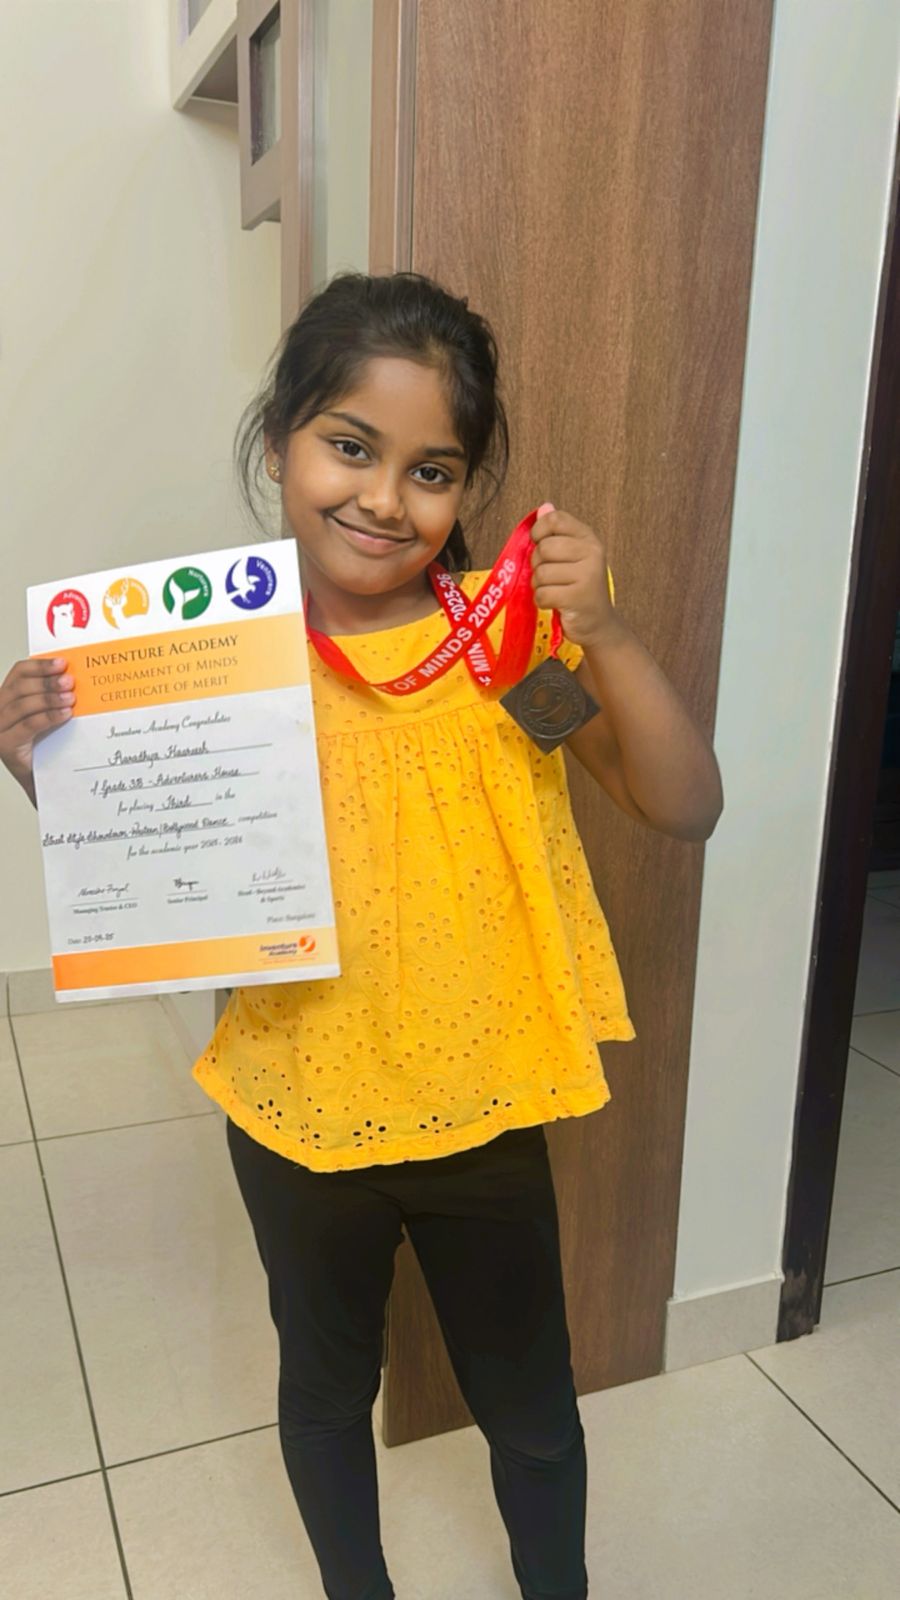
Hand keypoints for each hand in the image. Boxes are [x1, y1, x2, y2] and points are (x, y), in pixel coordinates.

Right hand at [0, 657, 74, 797]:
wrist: (45, 783)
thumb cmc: (48, 749)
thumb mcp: (51, 717)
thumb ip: (55, 698)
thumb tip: (75, 677)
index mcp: (7, 699)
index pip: (18, 673)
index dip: (39, 666)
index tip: (62, 663)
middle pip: (20, 687)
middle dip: (47, 681)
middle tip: (70, 681)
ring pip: (22, 705)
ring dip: (49, 698)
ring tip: (71, 697)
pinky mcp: (5, 746)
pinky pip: (27, 726)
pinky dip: (48, 717)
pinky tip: (65, 714)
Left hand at [530, 502, 617, 647]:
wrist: (598, 624)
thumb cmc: (579, 589)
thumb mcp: (571, 557)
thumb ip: (557, 533)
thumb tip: (544, 506)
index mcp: (588, 538)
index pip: (555, 519)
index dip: (539, 532)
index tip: (540, 545)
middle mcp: (592, 553)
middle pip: (543, 548)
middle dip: (538, 565)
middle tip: (550, 577)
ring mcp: (587, 575)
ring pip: (541, 573)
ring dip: (540, 586)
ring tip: (554, 591)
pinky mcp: (578, 597)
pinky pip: (543, 594)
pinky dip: (542, 602)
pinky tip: (554, 604)